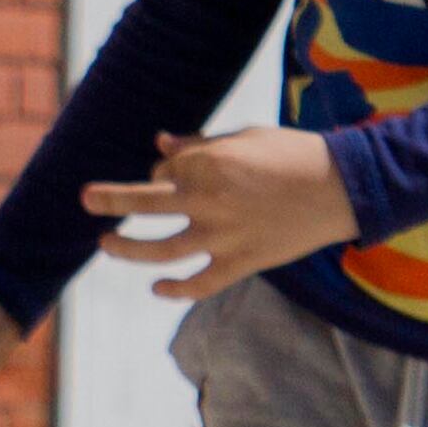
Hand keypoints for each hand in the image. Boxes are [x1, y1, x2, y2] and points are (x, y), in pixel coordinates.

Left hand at [81, 127, 357, 301]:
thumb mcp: (245, 137)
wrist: (343, 188)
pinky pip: (198, 284)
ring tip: (104, 245)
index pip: (162, 170)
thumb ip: (199, 144)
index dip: (161, 171)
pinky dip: (174, 289)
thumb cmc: (294, 154)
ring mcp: (223, 237)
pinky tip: (156, 286)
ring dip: (125, 249)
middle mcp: (209, 200)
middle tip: (84, 199)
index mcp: (209, 163)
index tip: (170, 173)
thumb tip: (159, 144)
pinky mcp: (241, 263)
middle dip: (108, 199)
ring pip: (160, 250)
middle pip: (144, 203)